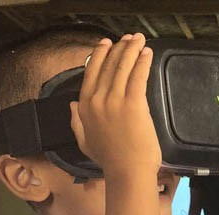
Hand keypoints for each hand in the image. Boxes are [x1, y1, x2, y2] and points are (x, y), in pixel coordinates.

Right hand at [69, 33, 159, 176]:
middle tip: (129, 38)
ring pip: (123, 67)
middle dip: (120, 48)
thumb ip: (76, 122)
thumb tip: (71, 104)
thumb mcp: (84, 141)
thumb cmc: (109, 160)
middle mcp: (97, 100)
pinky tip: (147, 53)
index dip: (100, 55)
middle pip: (108, 66)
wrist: (127, 171)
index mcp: (84, 107)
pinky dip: (143, 62)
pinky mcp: (134, 103)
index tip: (107, 43)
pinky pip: (138, 76)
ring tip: (140, 40)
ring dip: (132, 49)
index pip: (91, 73)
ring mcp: (115, 100)